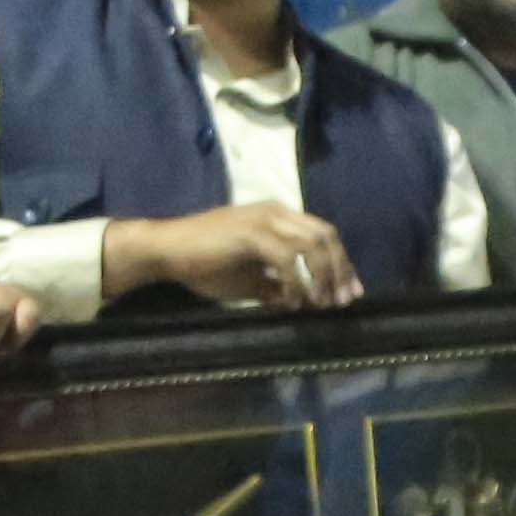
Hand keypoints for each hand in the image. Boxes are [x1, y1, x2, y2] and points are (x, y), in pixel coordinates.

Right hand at [123, 203, 358, 311]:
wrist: (167, 251)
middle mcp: (276, 211)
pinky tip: (296, 302)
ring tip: (323, 304)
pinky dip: (297, 281)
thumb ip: (275, 287)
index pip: (322, 234)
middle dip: (340, 269)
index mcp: (278, 216)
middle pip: (325, 235)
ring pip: (312, 243)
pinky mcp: (251, 233)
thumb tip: (298, 303)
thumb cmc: (203, 264)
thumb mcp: (248, 280)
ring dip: (323, 276)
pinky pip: (287, 258)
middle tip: (343, 301)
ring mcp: (264, 219)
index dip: (340, 263)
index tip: (348, 292)